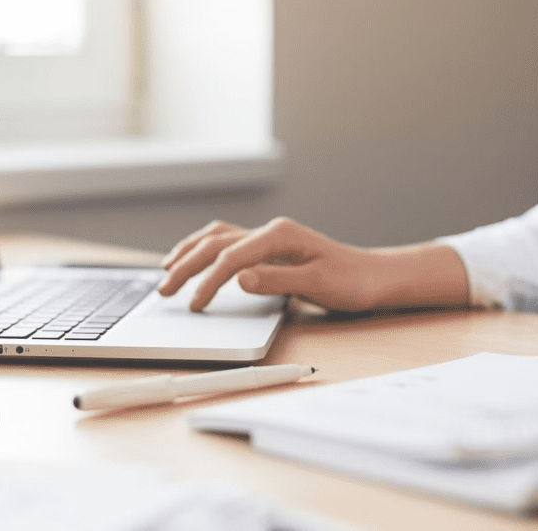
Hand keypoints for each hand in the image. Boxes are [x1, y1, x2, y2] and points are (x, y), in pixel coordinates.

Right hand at [158, 217, 378, 311]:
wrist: (372, 277)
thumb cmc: (351, 282)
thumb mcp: (318, 285)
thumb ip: (277, 280)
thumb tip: (239, 278)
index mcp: (280, 235)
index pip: (231, 257)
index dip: (209, 282)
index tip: (195, 305)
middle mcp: (270, 231)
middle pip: (216, 244)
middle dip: (186, 266)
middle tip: (164, 291)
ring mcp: (268, 238)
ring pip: (216, 238)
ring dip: (189, 253)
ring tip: (166, 271)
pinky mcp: (268, 248)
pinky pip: (227, 243)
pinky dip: (204, 251)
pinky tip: (194, 260)